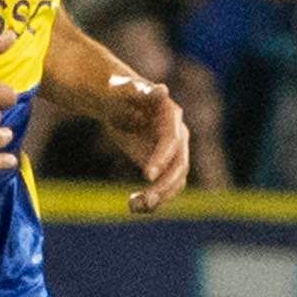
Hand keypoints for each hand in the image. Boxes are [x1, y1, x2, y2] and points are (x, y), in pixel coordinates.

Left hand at [94, 62, 189, 213]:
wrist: (116, 102)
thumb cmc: (117, 92)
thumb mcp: (123, 90)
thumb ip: (140, 91)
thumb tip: (162, 90)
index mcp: (171, 116)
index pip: (172, 141)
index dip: (162, 158)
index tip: (147, 176)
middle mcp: (178, 136)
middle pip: (179, 165)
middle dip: (164, 185)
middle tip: (144, 201)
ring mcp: (173, 153)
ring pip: (175, 182)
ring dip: (159, 198)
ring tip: (134, 207)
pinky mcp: (164, 166)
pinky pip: (164, 188)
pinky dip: (152, 200)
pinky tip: (133, 207)